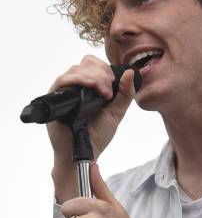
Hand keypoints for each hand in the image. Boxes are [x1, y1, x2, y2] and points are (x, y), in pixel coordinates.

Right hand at [48, 55, 134, 201]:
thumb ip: (125, 94)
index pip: (91, 64)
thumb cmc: (97, 135)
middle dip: (101, 73)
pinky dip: (78, 80)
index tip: (113, 82)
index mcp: (86, 88)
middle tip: (108, 91)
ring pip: (74, 70)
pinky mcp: (54, 100)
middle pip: (83, 64)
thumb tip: (131, 72)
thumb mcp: (116, 112)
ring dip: (93, 77)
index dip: (103, 68)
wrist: (86, 153)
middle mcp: (73, 88)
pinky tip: (90, 88)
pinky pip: (62, 81)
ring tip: (103, 93)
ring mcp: (63, 93)